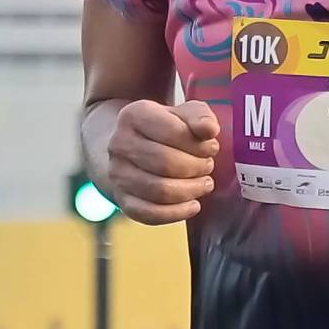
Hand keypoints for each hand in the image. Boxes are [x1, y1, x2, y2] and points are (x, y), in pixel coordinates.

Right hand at [102, 98, 221, 223]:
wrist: (135, 147)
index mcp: (133, 115)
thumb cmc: (167, 129)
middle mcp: (119, 144)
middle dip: (196, 167)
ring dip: (190, 190)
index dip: (198, 144)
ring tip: (204, 183)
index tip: (212, 148)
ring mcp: (117, 174)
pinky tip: (193, 205)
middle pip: (166, 163)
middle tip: (208, 166)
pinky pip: (149, 214)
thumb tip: (209, 129)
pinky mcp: (122, 200)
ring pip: (160, 191)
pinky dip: (177, 213)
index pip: (172, 131)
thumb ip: (201, 117)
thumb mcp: (185, 114)